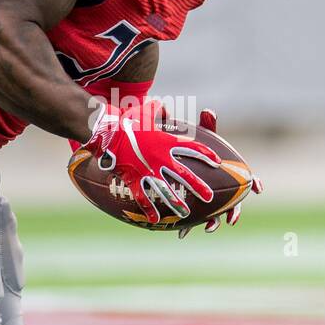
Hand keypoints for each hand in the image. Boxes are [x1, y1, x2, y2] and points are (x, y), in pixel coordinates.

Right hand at [84, 99, 220, 223]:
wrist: (108, 133)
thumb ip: (155, 109)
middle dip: (198, 186)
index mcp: (166, 143)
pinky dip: (148, 209)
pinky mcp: (134, 179)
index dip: (205, 154)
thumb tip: (161, 105)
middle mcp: (160, 159)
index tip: (217, 161)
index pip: (192, 148)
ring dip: (176, 203)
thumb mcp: (143, 112)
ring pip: (165, 190)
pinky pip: (142, 197)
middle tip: (209, 197)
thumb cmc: (126, 121)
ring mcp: (147, 171)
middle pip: (184, 175)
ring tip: (186, 213)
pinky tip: (155, 219)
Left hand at [177, 108, 262, 238]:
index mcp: (231, 173)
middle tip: (232, 219)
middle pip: (235, 203)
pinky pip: (195, 219)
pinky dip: (190, 227)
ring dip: (214, 223)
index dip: (255, 183)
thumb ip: (208, 125)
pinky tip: (182, 234)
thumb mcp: (203, 136)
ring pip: (216, 215)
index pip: (249, 179)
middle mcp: (225, 189)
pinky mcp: (196, 207)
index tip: (259, 188)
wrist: (179, 158)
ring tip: (208, 228)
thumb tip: (208, 111)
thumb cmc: (197, 147)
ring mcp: (212, 200)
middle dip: (234, 212)